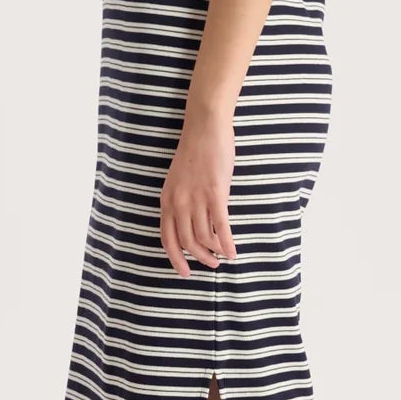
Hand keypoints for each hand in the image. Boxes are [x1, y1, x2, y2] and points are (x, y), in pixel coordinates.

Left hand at [160, 109, 239, 277]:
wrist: (205, 128)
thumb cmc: (195, 151)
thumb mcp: (178, 180)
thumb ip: (181, 201)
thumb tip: (191, 223)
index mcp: (167, 199)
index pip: (167, 238)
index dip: (176, 258)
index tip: (185, 271)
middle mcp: (178, 202)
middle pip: (187, 242)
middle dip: (200, 258)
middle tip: (211, 265)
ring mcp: (196, 199)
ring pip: (203, 238)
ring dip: (214, 252)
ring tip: (223, 257)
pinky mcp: (215, 193)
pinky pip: (220, 226)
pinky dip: (227, 243)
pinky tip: (233, 251)